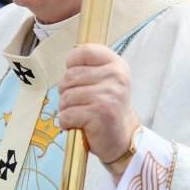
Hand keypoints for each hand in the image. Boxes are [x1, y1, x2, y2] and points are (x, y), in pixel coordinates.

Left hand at [58, 44, 138, 163]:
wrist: (122, 137)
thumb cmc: (108, 107)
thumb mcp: (107, 80)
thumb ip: (90, 67)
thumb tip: (68, 62)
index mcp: (117, 65)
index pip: (85, 51)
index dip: (73, 63)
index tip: (76, 77)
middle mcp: (115, 77)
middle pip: (69, 76)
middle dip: (67, 92)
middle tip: (80, 102)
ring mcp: (108, 95)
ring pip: (66, 96)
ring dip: (66, 108)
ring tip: (81, 114)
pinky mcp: (99, 114)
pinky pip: (67, 114)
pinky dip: (67, 122)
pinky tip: (80, 124)